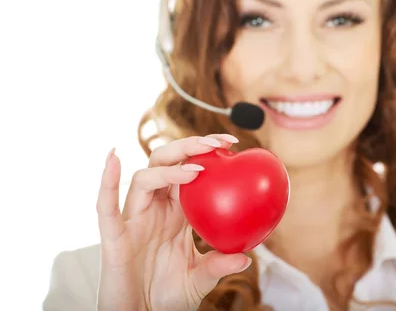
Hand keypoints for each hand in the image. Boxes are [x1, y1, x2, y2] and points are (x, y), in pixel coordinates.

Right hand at [96, 134, 250, 310]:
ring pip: (144, 179)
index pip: (189, 171)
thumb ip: (218, 265)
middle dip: (190, 147)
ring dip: (169, 167)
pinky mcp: (113, 237)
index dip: (206, 152)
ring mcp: (133, 221)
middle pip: (166, 164)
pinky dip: (108, 181)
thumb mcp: (199, 279)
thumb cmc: (167, 297)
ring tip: (197, 168)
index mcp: (175, 213)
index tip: (232, 142)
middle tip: (219, 143)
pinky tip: (114, 158)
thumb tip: (247, 257)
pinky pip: (106, 207)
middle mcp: (154, 210)